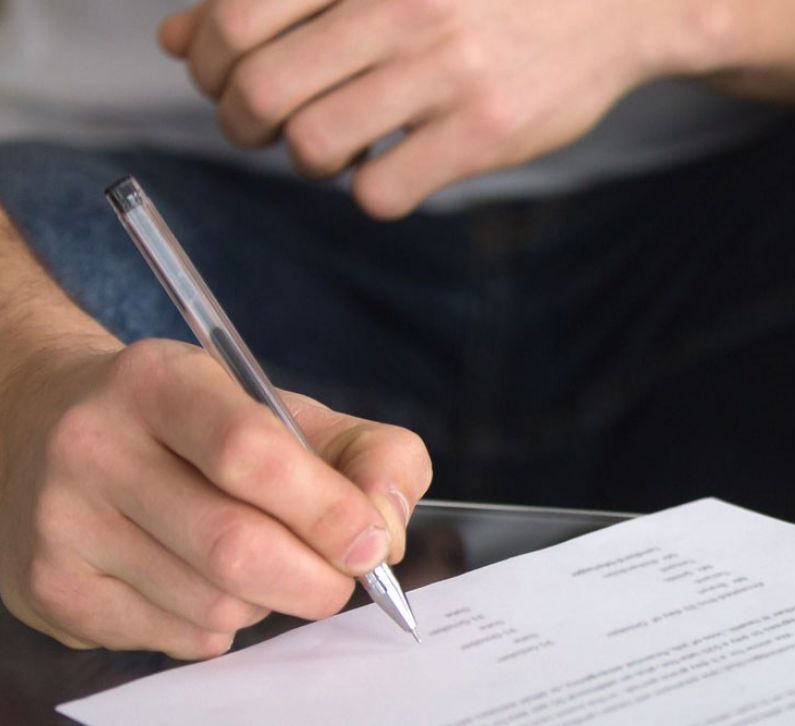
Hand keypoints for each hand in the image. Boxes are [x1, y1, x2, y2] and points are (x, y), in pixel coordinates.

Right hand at [0, 339, 430, 658]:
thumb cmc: (200, 427)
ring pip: (213, 604)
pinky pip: (179, 638)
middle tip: (339, 577)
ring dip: (266, 601)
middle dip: (315, 578)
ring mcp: (64, 521)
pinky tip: (202, 584)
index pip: (250, 452)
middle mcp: (96, 445)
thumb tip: (386, 532)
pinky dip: (221, 626)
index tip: (371, 542)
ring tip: (256, 565)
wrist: (46, 432)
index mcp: (160, 382)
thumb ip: (369, 455)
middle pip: (235, 546)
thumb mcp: (286, 410)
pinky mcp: (54, 588)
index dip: (327, 510)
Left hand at [158, 0, 736, 218]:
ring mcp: (446, 72)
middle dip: (242, 122)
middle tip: (267, 126)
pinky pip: (381, 191)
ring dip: (306, 160)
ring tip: (337, 146)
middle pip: (259, 91)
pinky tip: (395, 165)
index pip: (234, 18)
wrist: (617, 6)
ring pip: (312, 146)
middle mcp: (401, 7)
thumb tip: (178, 41)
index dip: (207, 61)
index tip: (224, 77)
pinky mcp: (487, 132)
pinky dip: (370, 191)